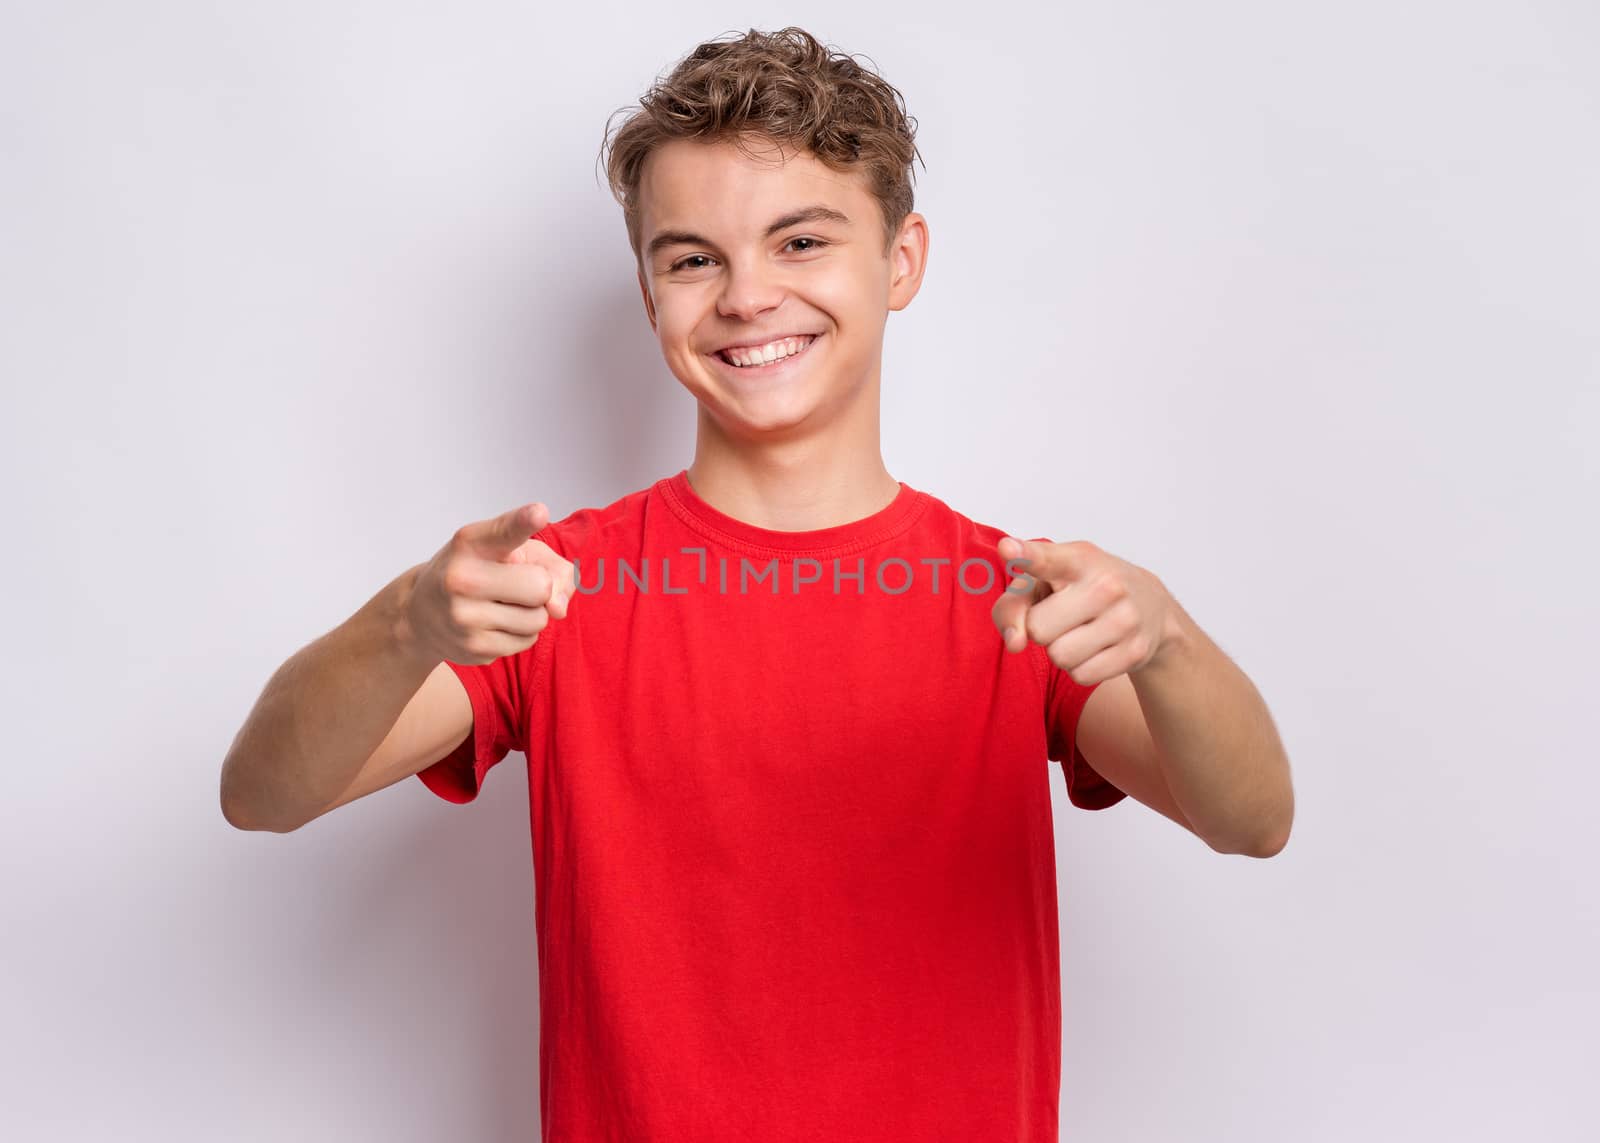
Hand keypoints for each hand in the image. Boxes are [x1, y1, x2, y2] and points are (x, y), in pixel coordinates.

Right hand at [400, 501, 576, 666]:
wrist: (420, 615)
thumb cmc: (473, 573)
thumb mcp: (505, 551)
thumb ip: (548, 564)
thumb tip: (558, 608)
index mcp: (471, 543)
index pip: (504, 531)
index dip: (524, 522)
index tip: (539, 512)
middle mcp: (462, 577)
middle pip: (541, 586)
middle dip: (540, 587)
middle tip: (515, 584)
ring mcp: (465, 616)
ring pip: (539, 618)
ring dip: (532, 613)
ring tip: (503, 604)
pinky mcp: (473, 648)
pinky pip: (528, 641)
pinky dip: (521, 633)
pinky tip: (496, 624)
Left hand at [991, 535, 1180, 684]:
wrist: (1151, 605)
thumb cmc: (1081, 590)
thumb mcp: (1044, 583)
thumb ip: (1013, 606)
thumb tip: (1015, 643)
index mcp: (1077, 559)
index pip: (1046, 559)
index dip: (1025, 555)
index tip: (1007, 548)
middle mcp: (1106, 585)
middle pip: (1037, 628)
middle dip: (1040, 628)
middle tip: (1062, 615)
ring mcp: (1125, 618)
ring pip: (1059, 656)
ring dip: (1060, 650)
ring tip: (1080, 631)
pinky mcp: (1135, 651)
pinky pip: (1081, 675)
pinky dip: (1080, 667)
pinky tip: (1096, 647)